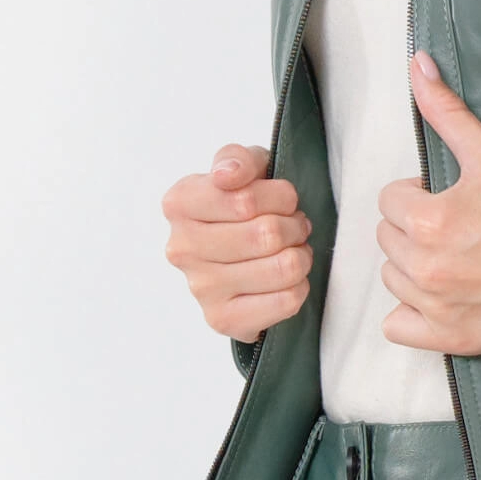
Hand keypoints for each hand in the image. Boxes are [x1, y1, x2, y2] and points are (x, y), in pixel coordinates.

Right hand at [162, 143, 312, 342]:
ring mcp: (201, 288)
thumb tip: (227, 175)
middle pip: (267, 234)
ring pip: (283, 267)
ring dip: (300, 255)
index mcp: (180, 203)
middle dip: (295, 226)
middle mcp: (182, 247)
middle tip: (294, 226)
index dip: (281, 196)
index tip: (284, 199)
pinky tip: (286, 279)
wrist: (239, 257)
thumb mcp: (244, 169)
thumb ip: (238, 159)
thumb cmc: (243, 206)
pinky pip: (286, 300)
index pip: (246, 199)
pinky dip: (299, 286)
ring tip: (291, 250)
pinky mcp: (223, 320)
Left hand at [377, 51, 480, 355]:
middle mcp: (426, 268)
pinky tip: (442, 296)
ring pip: (394, 279)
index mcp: (430, 220)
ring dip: (414, 267)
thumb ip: (446, 111)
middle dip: (415, 227)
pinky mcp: (454, 338)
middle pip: (388, 239)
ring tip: (456, 256)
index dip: (419, 194)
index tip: (453, 197)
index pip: (390, 200)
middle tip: (459, 224)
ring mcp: (438, 308)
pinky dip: (412, 315)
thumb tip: (417, 65)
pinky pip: (399, 328)